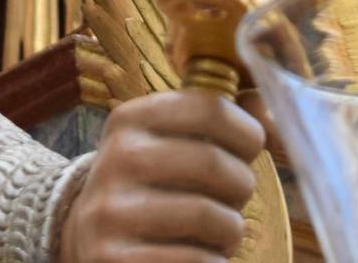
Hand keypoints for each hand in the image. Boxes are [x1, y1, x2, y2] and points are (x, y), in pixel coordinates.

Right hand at [58, 89, 264, 262]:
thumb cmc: (148, 187)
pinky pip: (197, 262)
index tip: (249, 150)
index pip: (211, 109)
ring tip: (219, 233)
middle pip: (215, 163)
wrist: (86, 238)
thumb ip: (218, 124)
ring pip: (212, 217)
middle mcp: (116, 158)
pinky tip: (199, 257)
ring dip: (230, 231)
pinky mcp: (113, 258)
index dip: (247, 132)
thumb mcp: (167, 144)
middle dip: (242, 186)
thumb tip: (271, 113)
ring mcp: (111, 211)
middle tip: (235, 199)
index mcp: (131, 119)